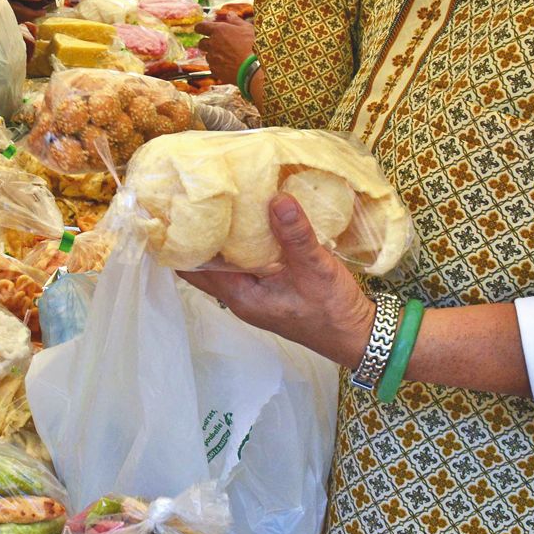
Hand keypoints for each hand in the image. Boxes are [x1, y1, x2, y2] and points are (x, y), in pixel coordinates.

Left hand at [178, 195, 377, 366]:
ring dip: (217, 238)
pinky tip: (246, 219)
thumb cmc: (333, 310)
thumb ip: (295, 235)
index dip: (182, 239)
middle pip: (202, 263)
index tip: (177, 208)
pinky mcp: (266, 287)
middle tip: (193, 198)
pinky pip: (242, 262)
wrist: (356, 335)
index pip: (193, 266)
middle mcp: (238, 296)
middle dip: (195, 234)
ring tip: (215, 201)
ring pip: (222, 262)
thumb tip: (276, 199)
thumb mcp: (316, 268)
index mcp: (240, 295)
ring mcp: (252, 292)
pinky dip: (239, 243)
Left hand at [194, 16, 254, 85]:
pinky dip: (218, 65)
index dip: (200, 28)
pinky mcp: (215, 70)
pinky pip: (213, 66)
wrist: (254, 68)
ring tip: (228, 57)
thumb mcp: (247, 28)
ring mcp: (212, 58)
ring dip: (214, 55)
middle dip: (207, 43)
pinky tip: (229, 65)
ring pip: (208, 55)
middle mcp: (212, 44)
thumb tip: (229, 14)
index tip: (202, 29)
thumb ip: (235, 20)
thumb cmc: (252, 46)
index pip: (200, 27)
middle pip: (201, 43)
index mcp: (218, 30)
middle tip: (218, 44)